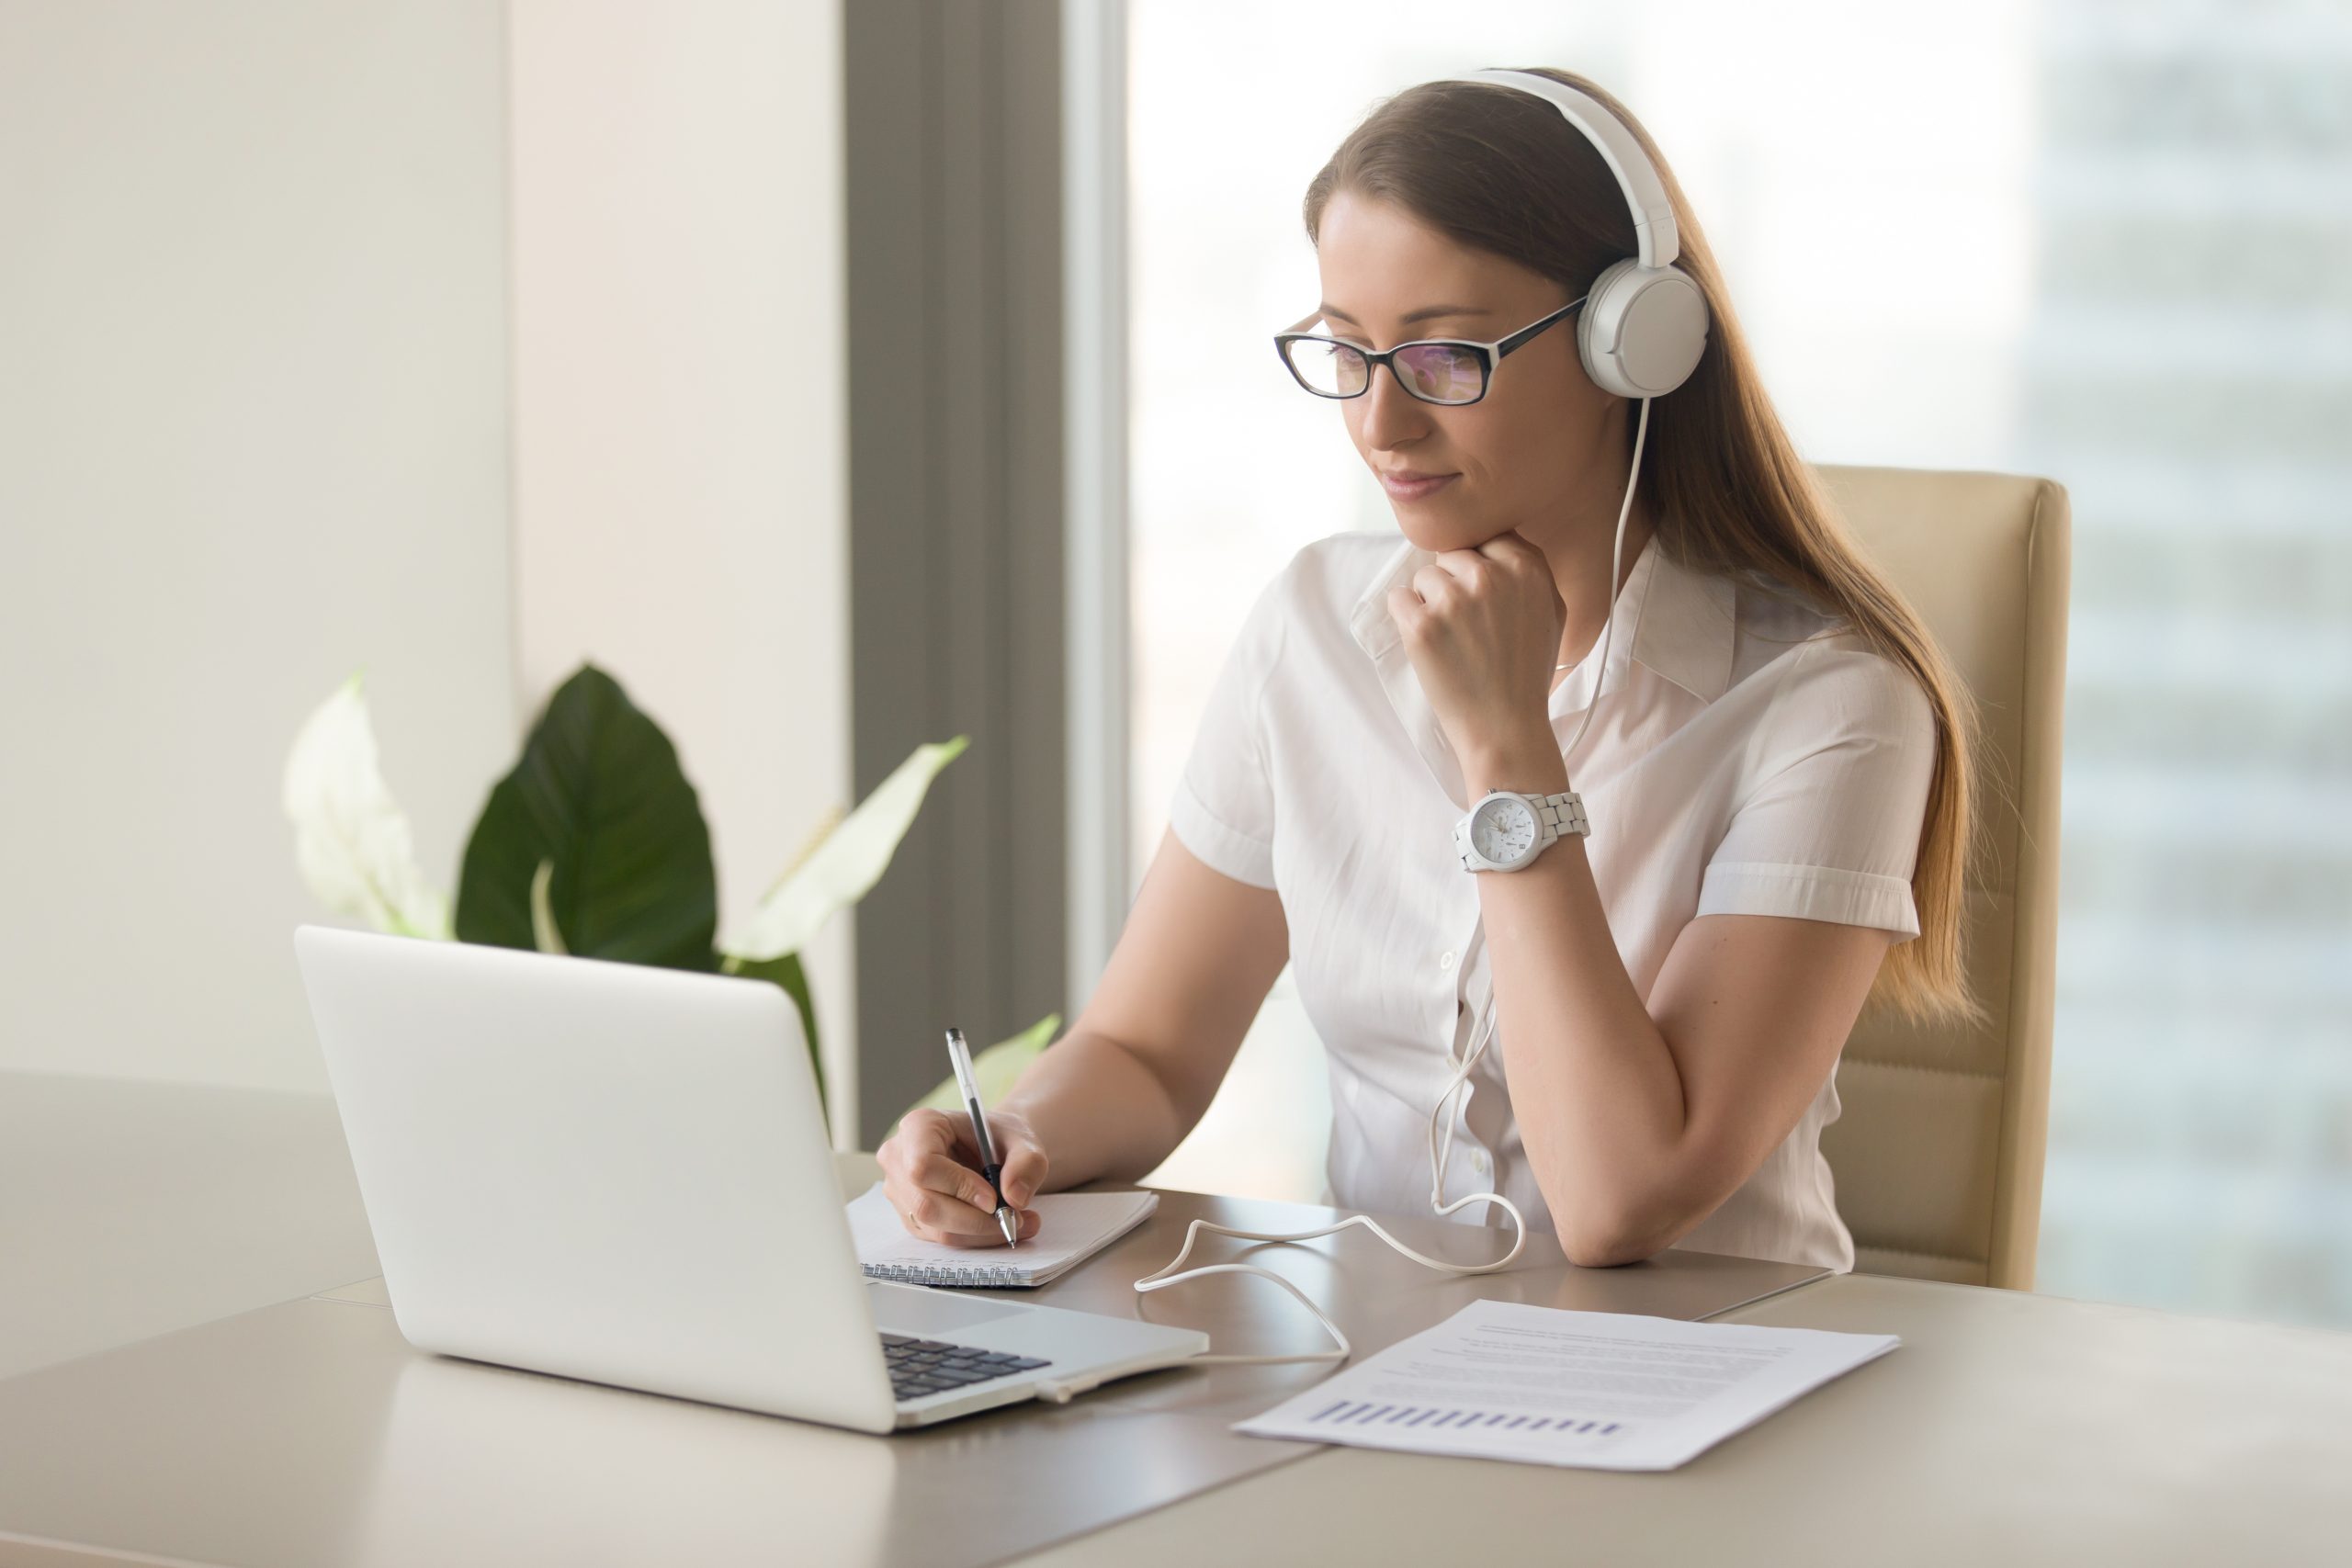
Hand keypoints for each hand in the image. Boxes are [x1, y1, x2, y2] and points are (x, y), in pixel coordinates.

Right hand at [876, 1106, 1046, 1247]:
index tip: (993, 1198)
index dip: (958, 1186)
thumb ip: (1027, 1163)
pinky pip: (942, 1237)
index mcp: (919, 1126)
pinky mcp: (912, 1216)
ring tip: (1019, 1222)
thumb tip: (1015, 1198)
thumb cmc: (1000, 1138)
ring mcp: (901, 1191)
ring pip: (937, 1228)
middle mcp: (900, 1158)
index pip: (923, 1165)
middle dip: (976, 1220)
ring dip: (981, 1233)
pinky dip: (976, 1238)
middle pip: (927, 1205)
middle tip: (1016, 1219)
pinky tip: (1000, 1225)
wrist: (993, 1149)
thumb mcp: (1023, 1140)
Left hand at [1387, 531, 1563, 775]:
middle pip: (1451, 554)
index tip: (1479, 591)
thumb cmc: (1528, 675)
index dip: (1478, 564)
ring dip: (1430, 602)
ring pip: (1424, 576)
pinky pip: (1398, 598)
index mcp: (1526, 568)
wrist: (1505, 727)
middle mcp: (1490, 577)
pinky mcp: (1421, 625)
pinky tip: (1428, 643)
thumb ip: (1532, 571)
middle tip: (1466, 624)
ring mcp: (1453, 600)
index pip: (1486, 538)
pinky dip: (1405, 618)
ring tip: (1451, 639)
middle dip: (1453, 582)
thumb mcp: (1552, 613)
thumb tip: (1500, 544)